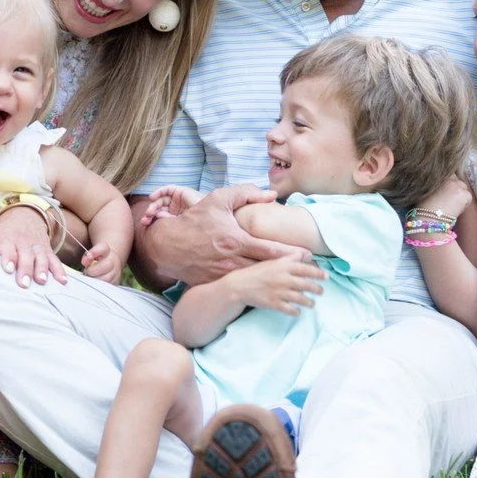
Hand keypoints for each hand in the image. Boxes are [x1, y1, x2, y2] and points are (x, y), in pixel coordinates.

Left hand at [0, 206, 66, 287]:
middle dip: (25, 269)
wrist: (24, 215)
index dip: (8, 258)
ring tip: (41, 282)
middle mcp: (23, 243)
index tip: (8, 269)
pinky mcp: (47, 250)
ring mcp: (36, 246)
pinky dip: (59, 270)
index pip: (7, 249)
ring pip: (40, 257)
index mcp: (7, 240)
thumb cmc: (4, 233)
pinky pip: (54, 260)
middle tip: (23, 284)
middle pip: (25, 255)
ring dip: (42, 269)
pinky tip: (62, 281)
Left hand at [81, 241, 126, 283]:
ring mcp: (116, 272)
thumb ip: (86, 257)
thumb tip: (85, 262)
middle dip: (92, 270)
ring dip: (95, 279)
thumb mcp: (90, 255)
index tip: (88, 255)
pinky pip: (106, 286)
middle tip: (87, 271)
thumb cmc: (96, 260)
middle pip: (105, 266)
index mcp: (107, 251)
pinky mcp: (116, 281)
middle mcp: (114, 260)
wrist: (109, 265)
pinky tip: (95, 281)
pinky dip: (98, 285)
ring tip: (91, 276)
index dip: (95, 252)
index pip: (103, 248)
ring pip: (105, 278)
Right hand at [137, 183, 304, 286]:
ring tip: (293, 277)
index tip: (307, 254)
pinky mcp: (217, 283)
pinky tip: (268, 283)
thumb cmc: (195, 219)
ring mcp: (224, 275)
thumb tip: (271, 195)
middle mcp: (232, 261)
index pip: (270, 250)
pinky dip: (255, 284)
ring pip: (256, 279)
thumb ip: (246, 193)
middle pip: (268, 269)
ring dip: (275, 279)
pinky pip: (241, 284)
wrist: (168, 245)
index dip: (291, 254)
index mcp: (236, 241)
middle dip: (289, 270)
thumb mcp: (218, 199)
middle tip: (308, 270)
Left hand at [139, 185, 202, 225]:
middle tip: (145, 219)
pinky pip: (167, 189)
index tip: (145, 223)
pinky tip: (152, 197)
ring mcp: (178, 200)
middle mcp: (176, 208)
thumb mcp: (178, 224)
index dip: (151, 219)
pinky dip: (159, 192)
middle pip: (159, 207)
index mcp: (175, 217)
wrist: (209, 219)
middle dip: (150, 212)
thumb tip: (156, 215)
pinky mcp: (181, 191)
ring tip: (149, 212)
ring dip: (153, 205)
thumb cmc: (195, 225)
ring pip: (161, 199)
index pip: (159, 215)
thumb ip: (167, 220)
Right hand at [236, 255, 324, 317]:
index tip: (326, 276)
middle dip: (317, 289)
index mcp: (284, 267)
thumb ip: (290, 258)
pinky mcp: (274, 304)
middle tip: (321, 291)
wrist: (240, 286)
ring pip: (301, 299)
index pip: (306, 269)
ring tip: (312, 303)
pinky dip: (296, 311)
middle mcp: (283, 279)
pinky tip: (298, 311)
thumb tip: (305, 255)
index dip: (318, 273)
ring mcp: (279, 292)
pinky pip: (291, 310)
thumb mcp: (273, 262)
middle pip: (307, 285)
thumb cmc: (258, 272)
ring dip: (309, 302)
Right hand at [416, 174, 472, 222]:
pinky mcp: (465, 194)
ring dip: (460, 194)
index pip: (448, 173)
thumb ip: (433, 182)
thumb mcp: (425, 189)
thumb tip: (440, 184)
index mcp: (438, 174)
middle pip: (457, 179)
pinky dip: (464, 203)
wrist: (428, 219)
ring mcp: (458, 184)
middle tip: (449, 198)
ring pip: (463, 188)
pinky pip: (468, 197)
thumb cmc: (422, 207)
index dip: (447, 181)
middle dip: (454, 187)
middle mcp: (449, 177)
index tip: (445, 189)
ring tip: (451, 204)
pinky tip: (455, 209)